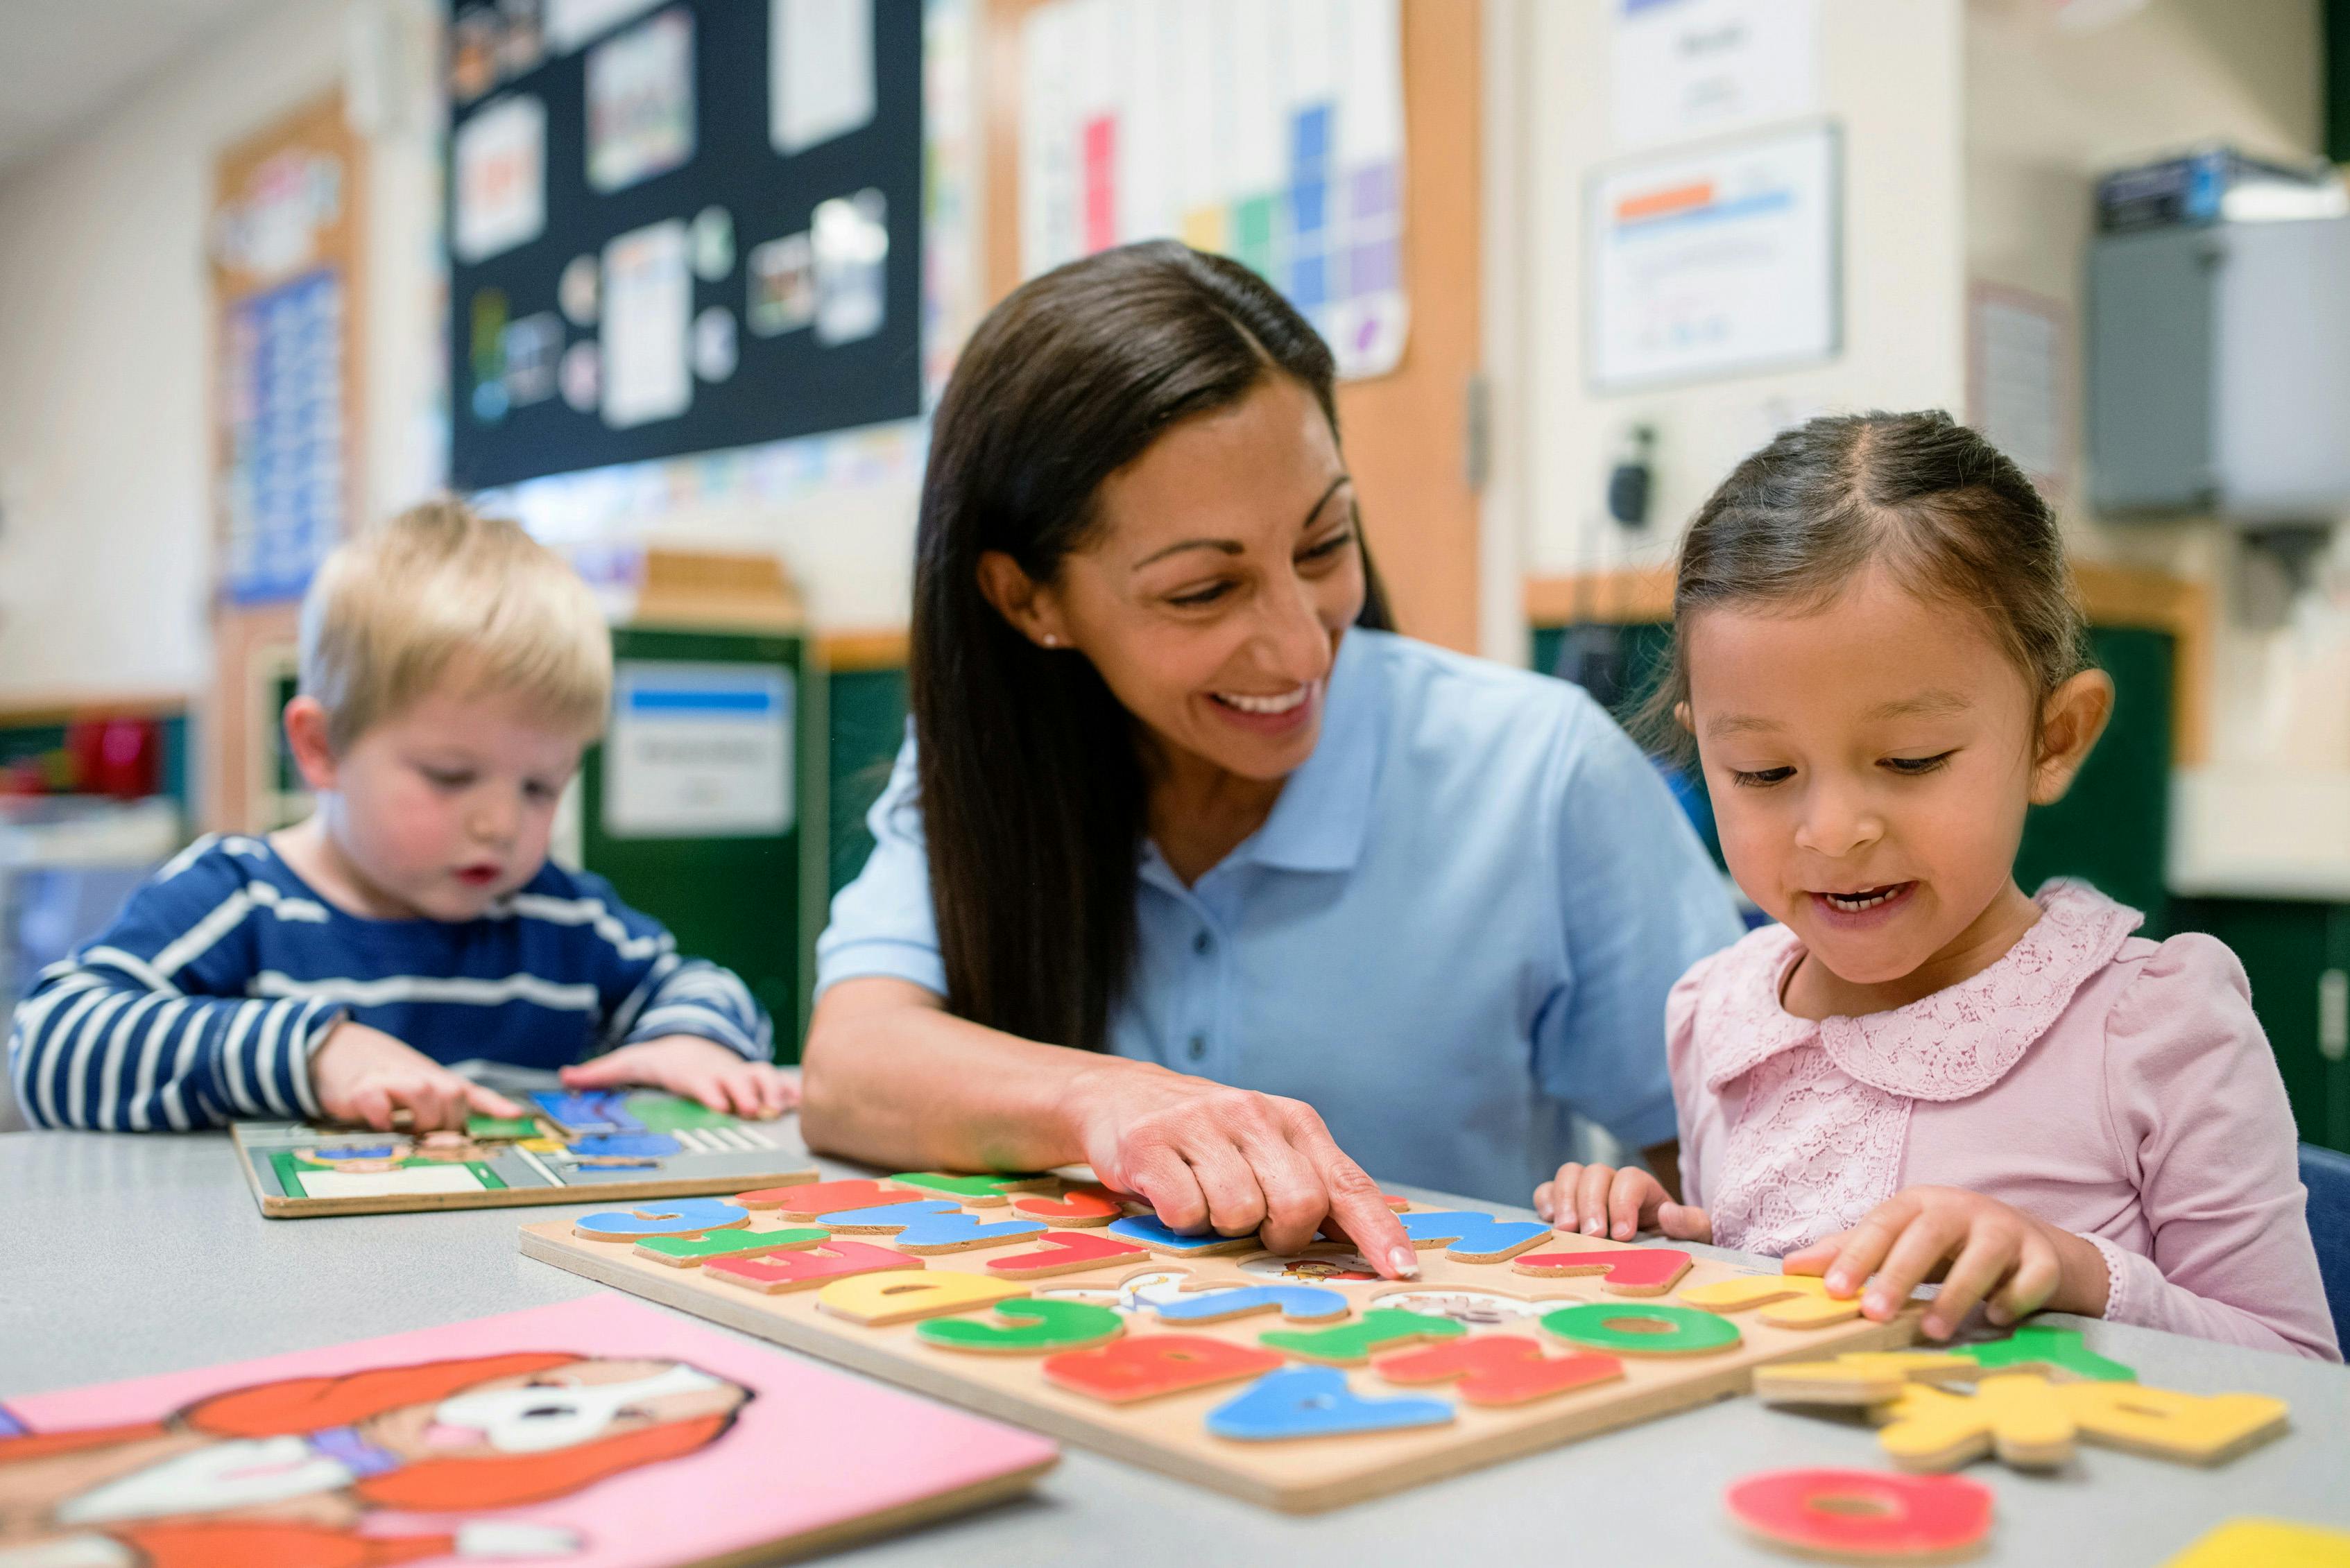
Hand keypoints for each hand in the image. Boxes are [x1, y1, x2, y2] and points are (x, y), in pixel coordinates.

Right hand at [310, 1021, 526, 1130]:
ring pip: (423, 1092)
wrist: (337, 1048)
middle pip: (452, 1094)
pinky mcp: (359, 1089)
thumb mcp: (422, 1084)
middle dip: (448, 1120)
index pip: (470, 1093)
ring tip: (408, 1131)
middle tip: (430, 1134)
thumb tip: (510, 1114)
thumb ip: (457, 1101)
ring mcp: (389, 1080)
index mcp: (435, 1080)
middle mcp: (418, 1077)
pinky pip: (377, 1101)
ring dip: (421, 1117)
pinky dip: (382, 1114)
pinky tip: (381, 1123)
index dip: (495, 1106)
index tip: (516, 1116)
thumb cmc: (385, 1076)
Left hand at [561, 1036, 800, 1118]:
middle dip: (747, 1093)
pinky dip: (791, 1091)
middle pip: (736, 1081)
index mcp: (689, 1071)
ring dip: (773, 1091)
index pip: (700, 1080)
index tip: (719, 1103)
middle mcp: (718, 1071)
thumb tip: (563, 1077)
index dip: (711, 1090)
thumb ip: (599, 1072)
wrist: (691, 1036)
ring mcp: (738, 1072)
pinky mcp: (753, 1077)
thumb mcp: (628, 1061)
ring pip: (762, 1077)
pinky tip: (802, 1103)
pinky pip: (777, 1081)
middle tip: (755, 1110)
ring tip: (785, 1106)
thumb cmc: (659, 1059)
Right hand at [1062, 1060, 1416, 1278]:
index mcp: (1295, 1122)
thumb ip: (1313, 1186)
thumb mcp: (1267, 1150)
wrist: (1121, 1096)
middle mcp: (1253, 1115)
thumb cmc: (1209, 1141)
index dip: (1378, 1231)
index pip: (1347, 1184)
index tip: (1400, 1271)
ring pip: (1239, 1212)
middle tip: (1252, 1226)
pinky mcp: (1150, 1141)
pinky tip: (1170, 1194)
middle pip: (1300, 1204)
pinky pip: (1185, 1212)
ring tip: (1203, 1199)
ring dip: (1220, 1226)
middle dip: (1280, 1233)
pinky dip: (1180, 1221)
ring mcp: (1200, 1124)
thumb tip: (1373, 1244)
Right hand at [1534, 1160, 1712, 1242]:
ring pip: (1569, 1175)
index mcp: (1645, 1190)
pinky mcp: (1564, 1207)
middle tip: (1590, 1236)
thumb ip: (1691, 1224)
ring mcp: (1586, 1194)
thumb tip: (1668, 1213)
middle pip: (1596, 1173)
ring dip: (1565, 1201)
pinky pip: (1547, 1191)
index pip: (1630, 1179)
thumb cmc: (1677, 1249)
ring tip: (1565, 1231)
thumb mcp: (1698, 1238)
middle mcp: (1612, 1185)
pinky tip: (1548, 1223)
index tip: (1622, 1235)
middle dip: (1590, 1203)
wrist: (1657, 1263)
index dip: (1623, 1202)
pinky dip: (1545, 1201)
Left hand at [1782, 1185, 2113, 1339]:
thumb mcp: (1898, 1240)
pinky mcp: (2044, 1256)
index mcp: (1919, 1204)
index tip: (1833, 1290)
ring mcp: (2007, 1229)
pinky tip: (1995, 1318)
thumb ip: (1848, 1252)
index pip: (1881, 1225)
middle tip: (1874, 1314)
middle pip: (1926, 1237)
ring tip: (1930, 1332)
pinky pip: (2033, 1276)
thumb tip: (1790, 1268)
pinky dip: (2015, 1297)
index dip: (1857, 1256)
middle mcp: (1962, 1209)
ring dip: (1955, 1295)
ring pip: (1982, 1257)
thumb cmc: (1949, 1243)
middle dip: (1898, 1275)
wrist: (2030, 1243)